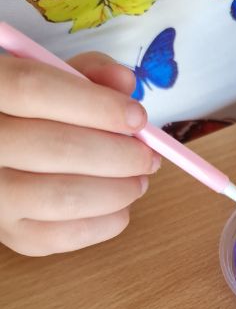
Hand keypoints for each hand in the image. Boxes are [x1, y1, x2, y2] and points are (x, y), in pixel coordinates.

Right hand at [0, 53, 156, 256]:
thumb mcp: (54, 75)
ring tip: (140, 180)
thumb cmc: (35, 110)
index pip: (35, 90)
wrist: (3, 150)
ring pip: (59, 196)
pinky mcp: (3, 231)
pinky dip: (101, 224)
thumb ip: (90, 72)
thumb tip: (126, 84)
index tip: (138, 118)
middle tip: (148, 156)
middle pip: (55, 147)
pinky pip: (56, 236)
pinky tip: (121, 207)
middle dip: (119, 154)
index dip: (96, 105)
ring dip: (117, 190)